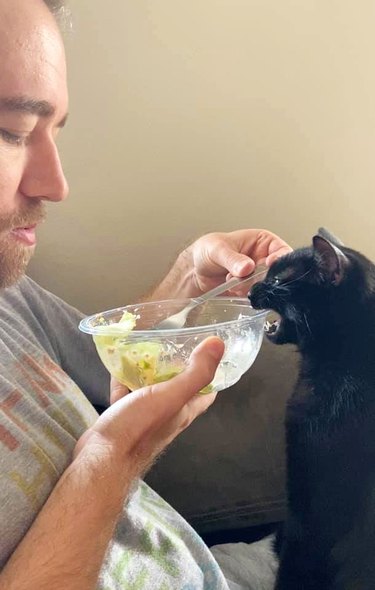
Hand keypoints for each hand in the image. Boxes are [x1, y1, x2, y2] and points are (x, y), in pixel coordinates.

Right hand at [74, 337, 223, 476]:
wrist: (102, 457)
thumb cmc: (139, 428)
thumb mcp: (171, 396)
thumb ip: (195, 373)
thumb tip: (218, 344)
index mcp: (184, 410)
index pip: (206, 391)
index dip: (210, 373)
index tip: (206, 351)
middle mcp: (168, 415)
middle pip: (178, 387)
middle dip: (177, 365)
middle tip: (172, 342)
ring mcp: (144, 417)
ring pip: (151, 388)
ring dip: (149, 370)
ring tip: (146, 346)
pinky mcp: (123, 417)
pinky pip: (125, 392)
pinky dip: (123, 378)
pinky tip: (119, 363)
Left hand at [187, 228, 291, 294]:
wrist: (194, 271)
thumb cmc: (206, 251)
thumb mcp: (218, 250)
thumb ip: (232, 259)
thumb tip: (247, 267)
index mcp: (262, 242)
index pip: (281, 250)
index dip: (280, 258)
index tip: (269, 264)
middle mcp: (263, 259)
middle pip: (276, 271)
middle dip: (261, 276)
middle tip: (245, 277)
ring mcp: (258, 276)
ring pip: (266, 285)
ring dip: (249, 286)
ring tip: (231, 279)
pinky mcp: (252, 290)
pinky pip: (257, 295)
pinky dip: (244, 294)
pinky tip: (232, 288)